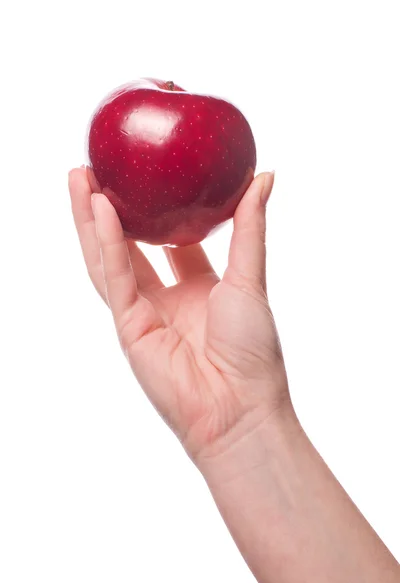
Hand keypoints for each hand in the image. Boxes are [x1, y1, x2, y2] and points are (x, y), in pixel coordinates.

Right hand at [68, 168, 291, 460]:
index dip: (155, 210)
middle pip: (130, 245)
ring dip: (92, 220)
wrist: (242, 408)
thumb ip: (250, 227)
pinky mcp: (130, 328)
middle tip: (97, 168)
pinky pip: (116, 279)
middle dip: (111, 208)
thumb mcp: (250, 277)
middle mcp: (167, 299)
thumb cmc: (253, 351)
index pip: (170, 242)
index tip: (146, 176)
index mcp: (198, 288)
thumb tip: (265, 175)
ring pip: (109, 259)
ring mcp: (145, 313)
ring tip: (79, 178)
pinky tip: (101, 209)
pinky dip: (108, 244)